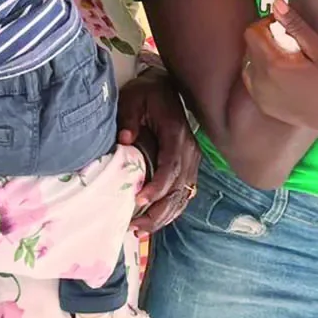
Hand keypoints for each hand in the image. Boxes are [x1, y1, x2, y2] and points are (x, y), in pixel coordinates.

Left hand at [117, 68, 199, 232]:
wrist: (163, 86)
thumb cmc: (146, 93)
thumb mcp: (133, 99)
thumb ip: (129, 118)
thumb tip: (125, 140)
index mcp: (176, 134)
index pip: (171, 166)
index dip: (158, 186)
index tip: (139, 200)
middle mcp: (190, 150)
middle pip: (179, 188)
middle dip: (159, 210)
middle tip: (136, 226)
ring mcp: (192, 159)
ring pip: (183, 195)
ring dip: (164, 215)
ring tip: (141, 230)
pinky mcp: (188, 166)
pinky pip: (184, 193)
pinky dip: (171, 210)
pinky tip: (154, 222)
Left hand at [242, 0, 317, 132]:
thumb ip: (296, 26)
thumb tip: (276, 3)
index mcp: (273, 65)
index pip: (252, 33)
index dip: (266, 25)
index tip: (285, 29)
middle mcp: (260, 82)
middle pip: (249, 47)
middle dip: (264, 39)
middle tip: (289, 44)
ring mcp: (259, 96)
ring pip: (247, 63)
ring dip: (261, 56)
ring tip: (286, 59)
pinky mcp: (263, 106)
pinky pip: (251, 81)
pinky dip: (261, 73)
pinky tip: (282, 75)